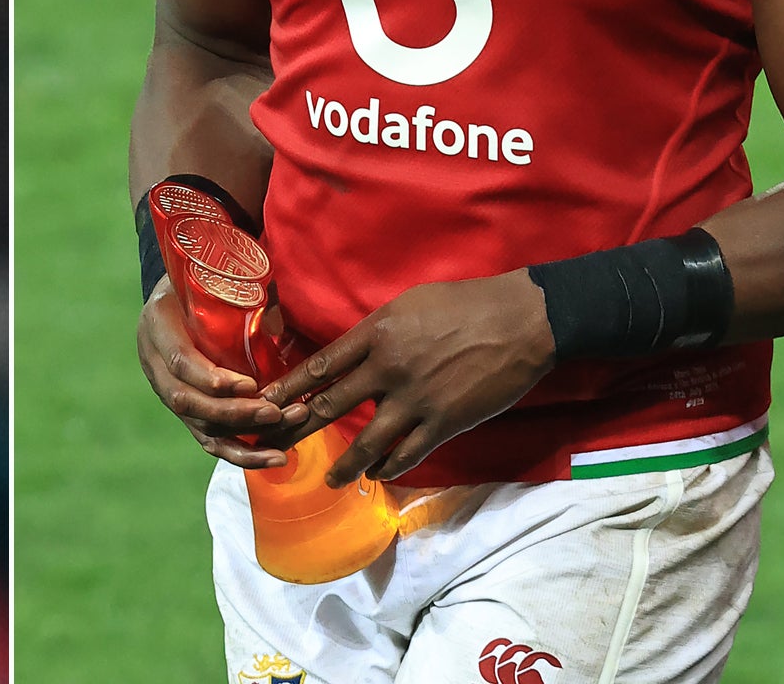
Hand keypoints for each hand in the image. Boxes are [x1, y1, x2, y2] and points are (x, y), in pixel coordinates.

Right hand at [136, 279, 304, 468]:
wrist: (175, 294)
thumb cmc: (199, 280)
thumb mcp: (210, 276)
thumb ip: (239, 294)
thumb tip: (275, 322)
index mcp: (157, 324)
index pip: (180, 361)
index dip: (212, 378)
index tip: (249, 383)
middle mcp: (155, 364)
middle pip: (188, 402)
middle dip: (234, 412)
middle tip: (275, 411)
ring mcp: (168, 392)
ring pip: (200, 426)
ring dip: (244, 436)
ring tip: (283, 442)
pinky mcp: (186, 411)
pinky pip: (209, 440)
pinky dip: (242, 453)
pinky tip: (275, 457)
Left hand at [258, 270, 555, 483]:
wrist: (519, 322)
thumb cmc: (464, 303)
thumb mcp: (408, 304)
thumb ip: (378, 330)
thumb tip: (356, 348)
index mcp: (376, 334)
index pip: (320, 366)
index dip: (289, 389)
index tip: (264, 403)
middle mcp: (387, 369)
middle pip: (332, 405)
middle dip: (299, 428)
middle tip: (274, 445)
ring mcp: (415, 399)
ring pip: (367, 441)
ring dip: (344, 464)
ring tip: (329, 480)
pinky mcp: (443, 422)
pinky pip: (406, 453)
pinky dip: (387, 467)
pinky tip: (376, 474)